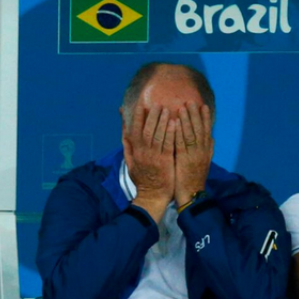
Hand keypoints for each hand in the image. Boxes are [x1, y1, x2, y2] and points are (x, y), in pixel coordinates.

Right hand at [123, 105, 175, 221]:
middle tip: (158, 103)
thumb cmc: (142, 177)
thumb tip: (124, 128)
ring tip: (167, 109)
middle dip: (152, 116)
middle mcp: (143, 152)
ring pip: (157, 135)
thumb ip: (127, 144)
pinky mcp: (165, 162)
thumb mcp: (130, 160)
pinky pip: (167, 144)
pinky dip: (170, 133)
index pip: (134, 130)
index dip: (137, 116)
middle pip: (146, 130)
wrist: (152, 194)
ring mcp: (154, 157)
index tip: (140, 104)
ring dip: (162, 121)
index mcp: (134, 151)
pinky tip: (174, 123)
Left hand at [174, 102, 213, 205]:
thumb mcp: (204, 162)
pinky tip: (175, 122)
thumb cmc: (194, 178)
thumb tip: (211, 138)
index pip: (207, 130)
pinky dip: (179, 132)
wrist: (192, 194)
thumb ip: (207, 150)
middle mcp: (202, 151)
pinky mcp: (184, 160)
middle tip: (191, 101)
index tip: (203, 106)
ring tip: (183, 107)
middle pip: (199, 129)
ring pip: (191, 133)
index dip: (205, 118)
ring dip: (187, 119)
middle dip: (195, 114)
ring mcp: (193, 155)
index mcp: (206, 151)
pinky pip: (181, 143)